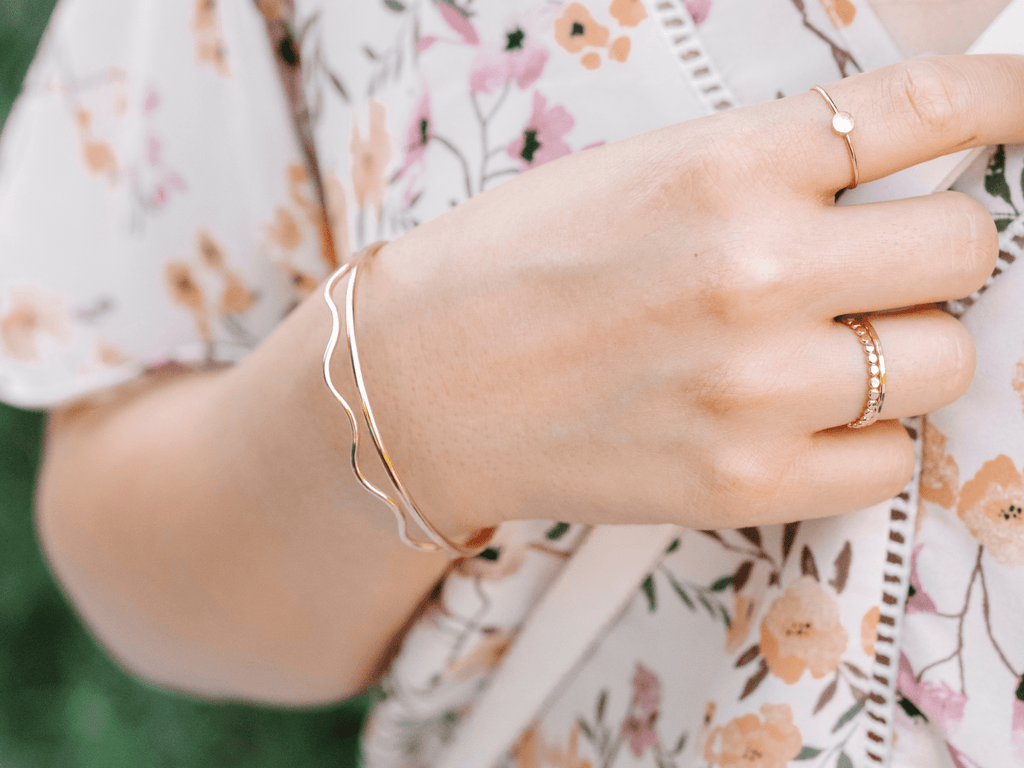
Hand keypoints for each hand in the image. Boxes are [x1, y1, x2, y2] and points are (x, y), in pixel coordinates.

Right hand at [347, 55, 1022, 536]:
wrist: (423, 383)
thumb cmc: (514, 267)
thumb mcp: (641, 174)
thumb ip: (772, 170)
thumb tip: (890, 179)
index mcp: (729, 165)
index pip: (931, 107)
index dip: (1010, 97)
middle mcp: (757, 270)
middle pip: (968, 248)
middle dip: (936, 252)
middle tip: (876, 266)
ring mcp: (758, 386)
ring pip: (944, 361)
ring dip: (900, 350)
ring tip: (819, 352)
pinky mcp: (745, 482)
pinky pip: (889, 460)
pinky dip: (861, 438)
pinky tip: (794, 420)